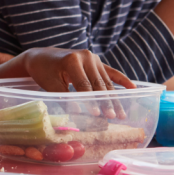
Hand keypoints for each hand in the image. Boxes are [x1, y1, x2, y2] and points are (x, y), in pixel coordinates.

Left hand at [20, 47, 134, 118]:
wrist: (40, 57)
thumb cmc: (44, 72)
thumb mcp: (50, 84)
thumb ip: (64, 97)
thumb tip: (79, 114)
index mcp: (72, 60)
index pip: (84, 84)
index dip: (90, 100)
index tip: (97, 114)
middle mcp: (86, 57)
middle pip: (98, 84)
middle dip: (106, 102)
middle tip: (112, 118)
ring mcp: (93, 58)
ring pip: (106, 81)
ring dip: (114, 98)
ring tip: (120, 114)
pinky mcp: (97, 61)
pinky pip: (111, 72)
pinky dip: (122, 80)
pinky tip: (133, 88)